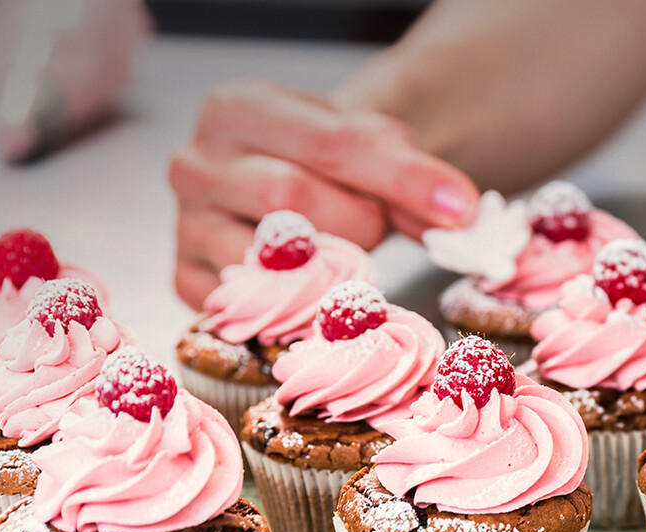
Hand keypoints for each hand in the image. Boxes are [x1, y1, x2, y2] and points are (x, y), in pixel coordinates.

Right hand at [169, 79, 477, 307]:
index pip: (330, 145)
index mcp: (238, 108)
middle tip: (379, 226)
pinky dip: (298, 309)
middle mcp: (194, 163)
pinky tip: (319, 294)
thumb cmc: (330, 161)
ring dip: (330, 270)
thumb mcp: (378, 148)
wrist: (288, 181)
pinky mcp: (187, 280)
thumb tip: (460, 218)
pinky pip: (250, 307)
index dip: (402, 180)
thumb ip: (415, 178)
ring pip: (268, 262)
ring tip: (347, 256)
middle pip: (292, 200)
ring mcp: (185, 224)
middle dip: (358, 222)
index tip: (459, 211)